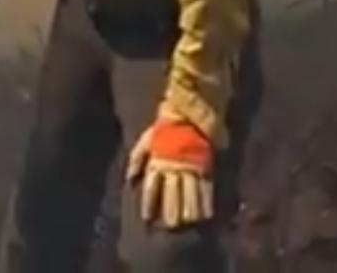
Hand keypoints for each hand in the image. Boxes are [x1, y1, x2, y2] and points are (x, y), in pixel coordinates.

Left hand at [126, 115, 214, 229]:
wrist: (187, 111)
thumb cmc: (164, 126)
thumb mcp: (146, 139)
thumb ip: (137, 158)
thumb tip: (131, 178)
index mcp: (158, 162)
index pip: (152, 188)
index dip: (150, 203)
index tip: (148, 218)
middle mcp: (173, 168)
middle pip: (172, 195)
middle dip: (171, 212)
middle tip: (171, 226)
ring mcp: (190, 167)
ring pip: (189, 194)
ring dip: (189, 210)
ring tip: (189, 222)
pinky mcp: (204, 164)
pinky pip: (206, 186)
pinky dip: (206, 201)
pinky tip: (206, 213)